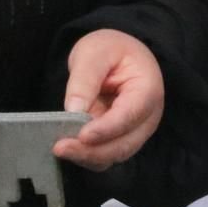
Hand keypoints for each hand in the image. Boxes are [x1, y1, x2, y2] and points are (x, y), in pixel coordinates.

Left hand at [53, 28, 162, 170]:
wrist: (118, 54)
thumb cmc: (110, 50)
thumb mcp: (94, 53)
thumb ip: (85, 79)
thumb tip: (74, 110)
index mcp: (147, 90)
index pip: (129, 115)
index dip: (106, 129)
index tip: (82, 135)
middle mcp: (147, 117)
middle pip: (124, 144)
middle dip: (92, 151)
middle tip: (60, 148)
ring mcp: (135, 131)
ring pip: (114, 155)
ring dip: (88, 156)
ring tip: (60, 149)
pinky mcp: (120, 138)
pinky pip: (106, 154)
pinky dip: (87, 156)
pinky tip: (68, 148)